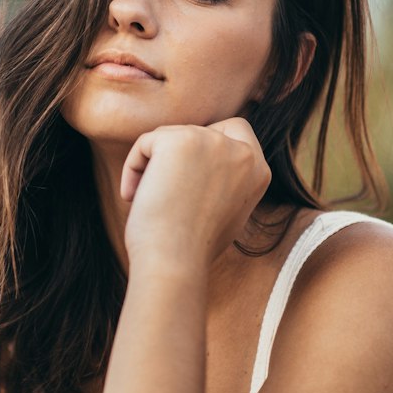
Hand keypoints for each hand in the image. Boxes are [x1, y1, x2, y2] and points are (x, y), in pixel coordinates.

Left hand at [121, 118, 271, 269]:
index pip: (235, 130)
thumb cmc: (192, 248)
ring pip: (170, 138)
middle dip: (175, 159)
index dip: (207, 146)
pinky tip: (133, 197)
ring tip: (151, 202)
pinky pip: (146, 143)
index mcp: (259, 170)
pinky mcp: (180, 139)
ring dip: (153, 167)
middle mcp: (242, 151)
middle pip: (197, 132)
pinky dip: (133, 169)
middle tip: (165, 195)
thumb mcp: (225, 212)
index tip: (188, 179)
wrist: (174, 262)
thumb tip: (198, 166)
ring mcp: (212, 142)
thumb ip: (223, 182)